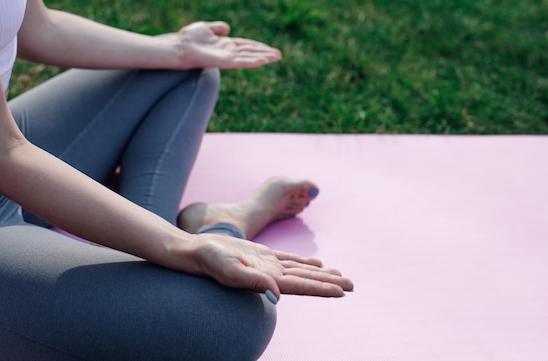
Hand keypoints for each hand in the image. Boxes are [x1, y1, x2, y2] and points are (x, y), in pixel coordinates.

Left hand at [177, 21, 281, 68]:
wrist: (178, 47)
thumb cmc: (188, 39)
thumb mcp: (205, 27)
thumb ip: (217, 28)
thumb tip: (228, 28)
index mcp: (225, 44)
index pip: (245, 45)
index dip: (258, 46)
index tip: (270, 48)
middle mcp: (227, 52)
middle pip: (250, 52)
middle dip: (265, 53)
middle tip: (279, 55)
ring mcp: (226, 58)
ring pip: (249, 57)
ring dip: (263, 57)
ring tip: (276, 57)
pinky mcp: (224, 62)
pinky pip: (241, 62)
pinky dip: (252, 61)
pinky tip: (263, 61)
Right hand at [190, 234, 353, 301]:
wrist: (195, 252)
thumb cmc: (209, 261)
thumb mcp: (230, 270)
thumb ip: (252, 282)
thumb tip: (276, 295)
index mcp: (267, 280)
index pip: (301, 286)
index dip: (322, 288)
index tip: (342, 291)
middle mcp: (271, 275)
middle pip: (307, 279)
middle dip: (329, 282)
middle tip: (352, 285)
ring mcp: (268, 265)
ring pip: (301, 269)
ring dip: (321, 273)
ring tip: (340, 275)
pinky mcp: (263, 255)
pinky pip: (289, 258)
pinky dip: (305, 261)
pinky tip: (317, 263)